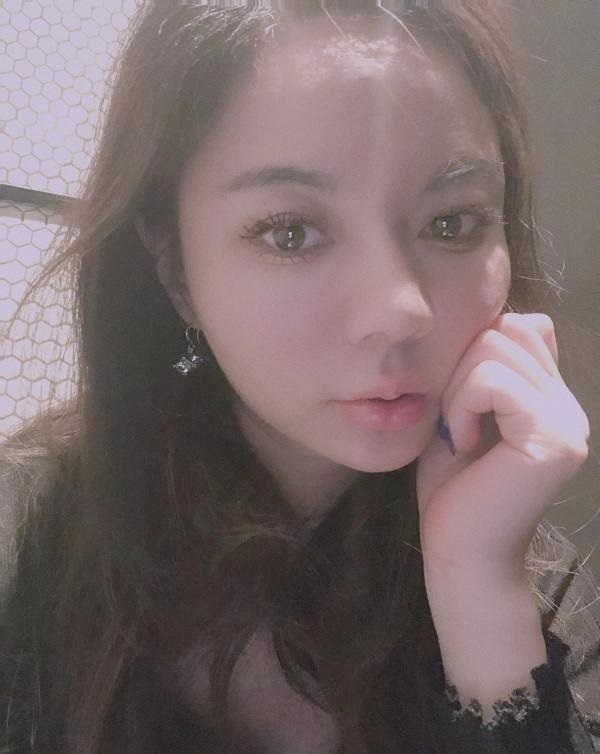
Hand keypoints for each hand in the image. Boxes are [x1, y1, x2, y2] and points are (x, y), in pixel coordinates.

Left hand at [416, 312, 589, 584]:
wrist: (459, 554)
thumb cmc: (452, 492)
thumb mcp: (462, 417)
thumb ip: (481, 374)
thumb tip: (491, 324)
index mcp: (549, 400)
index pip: (523, 327)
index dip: (477, 351)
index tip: (459, 402)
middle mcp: (567, 406)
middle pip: (507, 328)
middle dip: (462, 367)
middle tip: (454, 419)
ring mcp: (566, 422)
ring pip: (497, 345)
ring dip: (459, 388)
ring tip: (458, 434)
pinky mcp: (551, 439)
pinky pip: (494, 380)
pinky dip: (462, 405)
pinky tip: (461, 443)